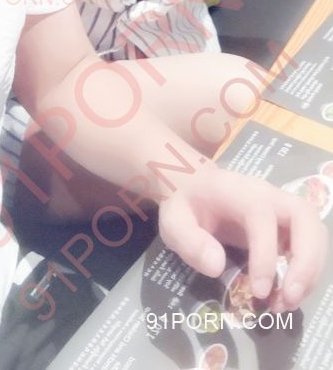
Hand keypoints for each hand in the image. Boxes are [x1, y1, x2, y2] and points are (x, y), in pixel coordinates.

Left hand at [158, 165, 327, 310]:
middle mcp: (268, 194)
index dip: (265, 255)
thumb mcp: (173, 221)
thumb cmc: (185, 204)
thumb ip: (189, 241)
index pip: (262, 216)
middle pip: (304, 216)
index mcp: (238, 191)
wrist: (193, 185)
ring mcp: (280, 206)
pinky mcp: (286, 223)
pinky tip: (286, 293)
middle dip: (305, 260)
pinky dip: (307, 269)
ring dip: (310, 269)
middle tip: (289, 298)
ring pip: (314, 229)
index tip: (258, 292)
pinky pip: (310, 241)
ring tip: (288, 302)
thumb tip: (217, 267)